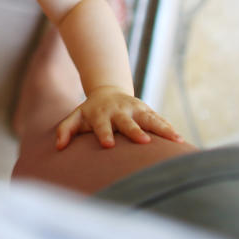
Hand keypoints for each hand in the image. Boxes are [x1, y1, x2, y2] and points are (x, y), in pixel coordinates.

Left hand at [55, 86, 182, 149]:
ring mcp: (135, 110)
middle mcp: (119, 112)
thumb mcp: (75, 117)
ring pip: (150, 119)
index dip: (104, 134)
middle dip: (135, 132)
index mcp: (101, 115)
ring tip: (175, 140)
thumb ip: (65, 130)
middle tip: (144, 142)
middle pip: (128, 123)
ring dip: (162, 129)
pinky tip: (179, 140)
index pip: (102, 126)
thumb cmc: (90, 112)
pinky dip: (169, 128)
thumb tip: (58, 146)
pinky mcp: (146, 110)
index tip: (108, 145)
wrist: (107, 92)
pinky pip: (159, 120)